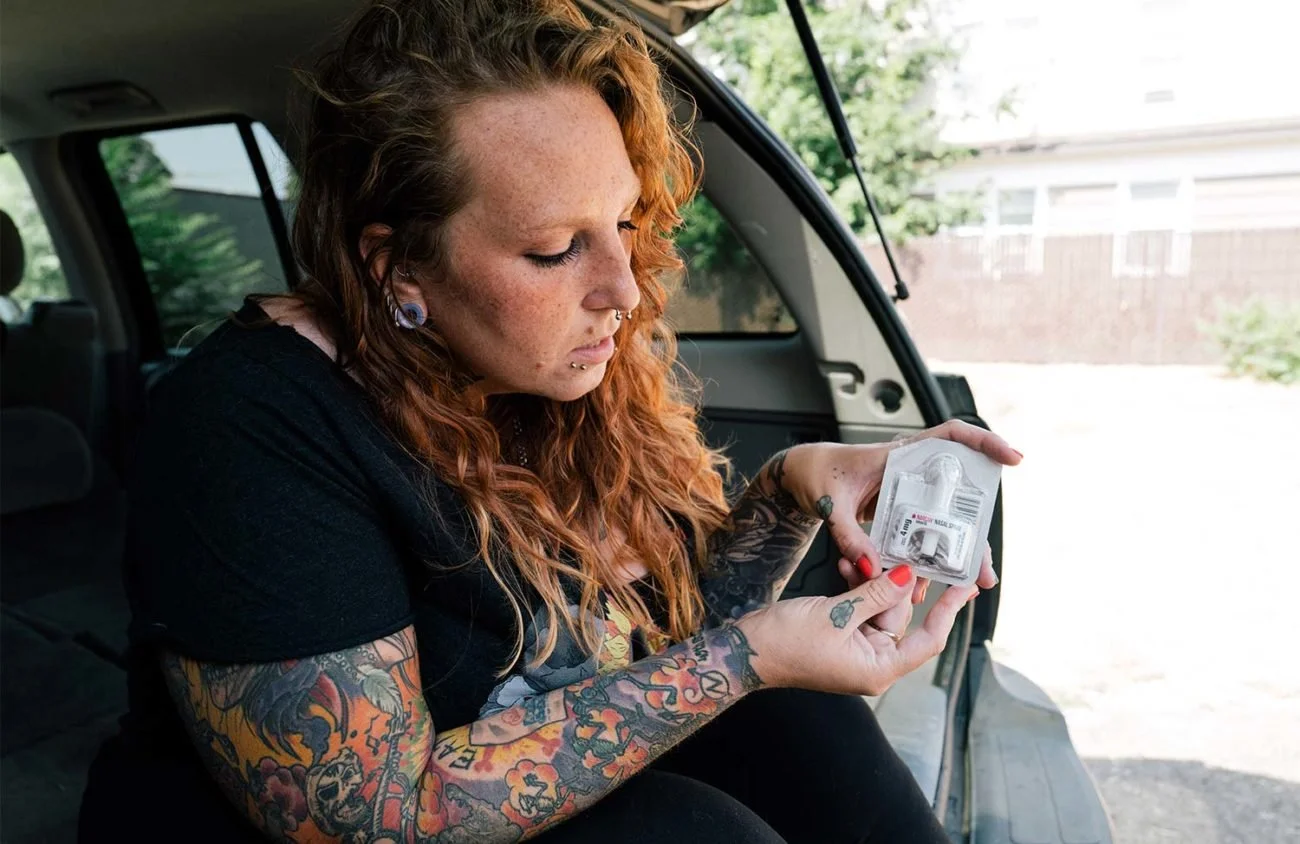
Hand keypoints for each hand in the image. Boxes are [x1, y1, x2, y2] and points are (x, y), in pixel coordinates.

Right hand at [732, 564, 976, 695]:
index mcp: (879, 669)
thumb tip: (909, 576)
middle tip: (901, 549)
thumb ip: (876, 594)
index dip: (948, 611)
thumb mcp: (837, 614)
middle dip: (896, 583)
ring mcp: (855, 650)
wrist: (746, 650)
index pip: (928, 639)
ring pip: (878, 607)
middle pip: (901, 618)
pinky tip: (846, 564)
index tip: (965, 586)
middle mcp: (872, 662)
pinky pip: (859, 608)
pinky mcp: (840, 636)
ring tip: (857, 556)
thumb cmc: (787, 641)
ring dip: (870, 581)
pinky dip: (855, 587)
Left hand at [778, 420, 1019, 600]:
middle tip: (986, 569)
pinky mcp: (899, 513)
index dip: (985, 442)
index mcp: (899, 456)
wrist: (800, 478)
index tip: (1012, 458)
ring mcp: (908, 494)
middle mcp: (911, 473)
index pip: (952, 436)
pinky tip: (928, 583)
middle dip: (977, 534)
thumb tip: (871, 568)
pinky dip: (928, 558)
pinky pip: (923, 535)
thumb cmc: (815, 475)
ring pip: (945, 521)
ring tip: (972, 583)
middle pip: (958, 497)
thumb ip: (848, 535)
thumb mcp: (829, 504)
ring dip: (959, 553)